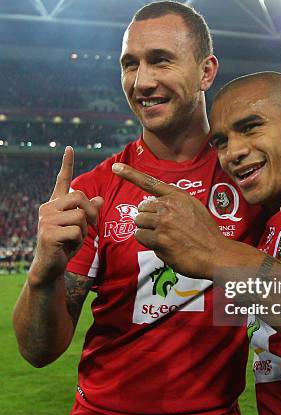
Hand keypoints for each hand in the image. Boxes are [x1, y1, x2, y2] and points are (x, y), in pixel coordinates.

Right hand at [29, 147, 103, 284]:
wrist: (51, 266)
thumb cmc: (66, 245)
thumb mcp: (80, 226)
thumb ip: (88, 212)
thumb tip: (100, 199)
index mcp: (55, 204)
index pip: (62, 180)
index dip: (67, 164)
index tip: (70, 148)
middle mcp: (47, 208)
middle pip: (79, 196)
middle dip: (90, 211)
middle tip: (92, 224)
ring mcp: (45, 220)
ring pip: (79, 215)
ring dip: (84, 229)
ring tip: (74, 239)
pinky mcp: (48, 233)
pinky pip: (76, 231)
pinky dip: (78, 240)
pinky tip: (68, 246)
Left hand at [112, 163, 226, 278]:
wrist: (216, 253)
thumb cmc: (206, 233)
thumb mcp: (194, 207)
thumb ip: (175, 202)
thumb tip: (156, 205)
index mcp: (178, 196)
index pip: (150, 182)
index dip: (130, 174)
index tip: (115, 167)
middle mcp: (168, 206)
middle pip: (141, 208)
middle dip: (147, 219)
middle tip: (163, 228)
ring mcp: (163, 222)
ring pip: (139, 223)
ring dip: (147, 231)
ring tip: (165, 237)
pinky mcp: (159, 239)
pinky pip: (141, 237)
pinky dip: (148, 242)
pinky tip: (164, 245)